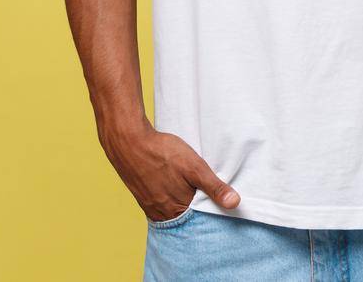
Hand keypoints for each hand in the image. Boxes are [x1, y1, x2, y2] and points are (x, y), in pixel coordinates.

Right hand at [100, 122, 240, 221]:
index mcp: (177, 209)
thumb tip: (234, 204)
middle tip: (205, 197)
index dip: (211, 213)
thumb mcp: (194, 166)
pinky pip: (160, 206)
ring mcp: (150, 206)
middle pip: (186, 218)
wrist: (128, 141)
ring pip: (172, 212)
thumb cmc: (162, 152)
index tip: (219, 206)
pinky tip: (173, 189)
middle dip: (197, 211)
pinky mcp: (142, 197)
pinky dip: (169, 200)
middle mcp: (162, 213)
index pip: (200, 220)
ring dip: (183, 205)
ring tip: (190, 193)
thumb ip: (214, 186)